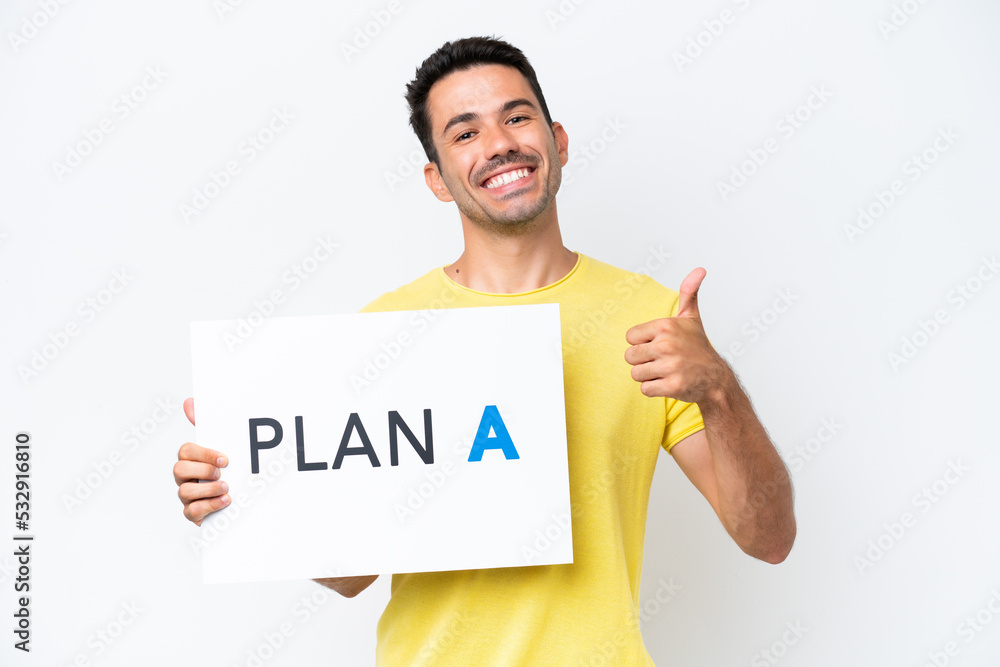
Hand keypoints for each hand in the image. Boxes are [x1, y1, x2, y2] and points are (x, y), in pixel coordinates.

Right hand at [173, 397, 230, 525]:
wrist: (242, 497)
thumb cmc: (228, 469)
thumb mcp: (222, 445)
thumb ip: (207, 424)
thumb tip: (189, 402)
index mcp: (192, 459)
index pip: (185, 451)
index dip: (204, 454)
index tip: (225, 459)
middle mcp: (186, 477)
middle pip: (179, 470)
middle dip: (203, 471)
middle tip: (223, 474)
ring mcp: (188, 496)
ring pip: (184, 492)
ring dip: (208, 490)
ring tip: (226, 488)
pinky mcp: (194, 513)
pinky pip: (191, 512)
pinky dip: (209, 506)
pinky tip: (225, 501)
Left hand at [624, 268, 726, 402]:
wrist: (715, 378)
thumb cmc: (698, 347)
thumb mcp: (691, 317)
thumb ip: (688, 293)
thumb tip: (700, 269)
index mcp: (666, 326)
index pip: (630, 337)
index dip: (642, 343)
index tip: (658, 344)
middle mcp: (667, 344)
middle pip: (630, 356)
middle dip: (643, 361)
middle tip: (662, 360)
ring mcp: (670, 366)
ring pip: (635, 374)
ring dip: (647, 376)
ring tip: (665, 371)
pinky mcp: (672, 386)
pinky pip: (645, 389)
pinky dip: (653, 389)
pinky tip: (668, 382)